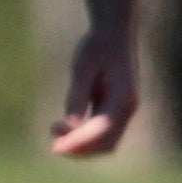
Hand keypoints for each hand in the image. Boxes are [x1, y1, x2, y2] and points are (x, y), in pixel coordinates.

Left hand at [49, 25, 140, 158]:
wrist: (114, 32)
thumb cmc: (97, 46)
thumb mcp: (83, 68)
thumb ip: (78, 96)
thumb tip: (71, 124)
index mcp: (123, 98)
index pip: (101, 130)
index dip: (78, 143)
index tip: (55, 148)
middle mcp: (127, 108)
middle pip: (106, 144)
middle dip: (81, 150)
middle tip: (54, 145)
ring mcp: (124, 110)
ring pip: (105, 141)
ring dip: (81, 144)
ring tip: (55, 129)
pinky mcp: (115, 108)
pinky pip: (102, 132)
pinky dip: (83, 135)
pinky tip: (63, 124)